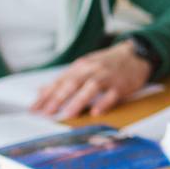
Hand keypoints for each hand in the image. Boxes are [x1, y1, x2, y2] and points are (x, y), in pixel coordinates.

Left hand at [29, 41, 152, 118]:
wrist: (135, 55)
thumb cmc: (107, 64)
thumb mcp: (85, 67)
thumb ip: (65, 79)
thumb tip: (41, 91)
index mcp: (80, 66)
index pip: (59, 81)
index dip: (46, 95)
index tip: (34, 108)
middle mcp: (92, 70)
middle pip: (72, 83)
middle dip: (58, 98)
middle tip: (46, 112)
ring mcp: (107, 76)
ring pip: (91, 87)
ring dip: (78, 101)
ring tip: (67, 114)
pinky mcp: (122, 85)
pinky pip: (112, 94)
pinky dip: (104, 102)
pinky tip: (96, 112)